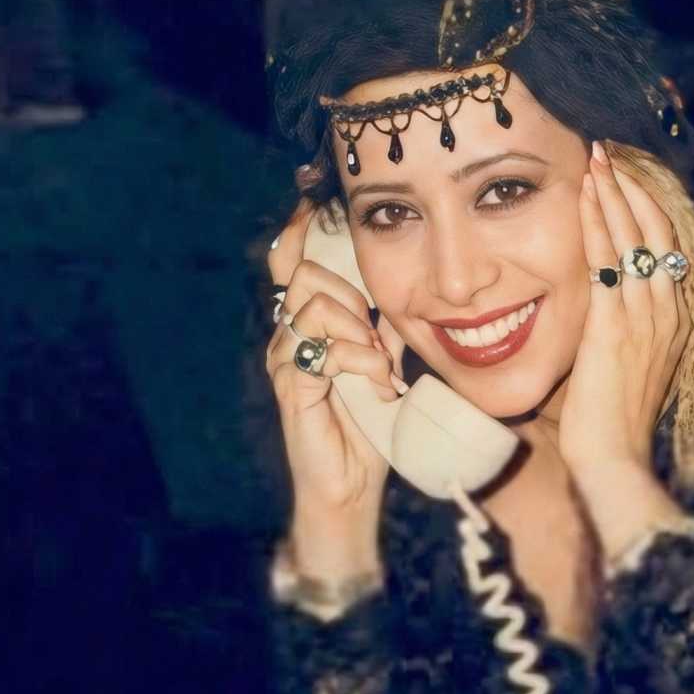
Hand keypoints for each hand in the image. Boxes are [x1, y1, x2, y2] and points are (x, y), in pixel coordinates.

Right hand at [266, 199, 402, 574]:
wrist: (352, 486)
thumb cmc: (368, 427)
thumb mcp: (386, 366)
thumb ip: (387, 329)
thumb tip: (406, 297)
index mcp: (311, 324)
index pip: (296, 263)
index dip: (302, 232)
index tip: (315, 208)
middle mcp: (291, 335)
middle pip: (305, 273)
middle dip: (352, 295)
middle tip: (379, 339)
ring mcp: (286, 359)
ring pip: (313, 306)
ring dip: (360, 332)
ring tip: (382, 367)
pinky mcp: (292, 387)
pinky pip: (322, 350)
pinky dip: (359, 361)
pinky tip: (379, 383)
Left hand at [559, 142, 692, 479]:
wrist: (614, 460)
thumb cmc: (613, 426)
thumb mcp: (629, 371)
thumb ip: (625, 335)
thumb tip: (607, 313)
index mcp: (676, 323)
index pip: (668, 250)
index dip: (648, 210)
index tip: (626, 181)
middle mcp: (667, 313)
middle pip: (657, 233)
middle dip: (632, 189)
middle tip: (609, 154)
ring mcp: (644, 318)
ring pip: (634, 238)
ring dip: (613, 194)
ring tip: (596, 159)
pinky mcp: (614, 326)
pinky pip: (607, 260)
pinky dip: (596, 222)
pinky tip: (583, 196)